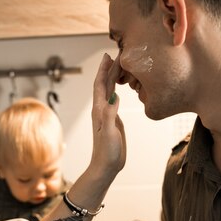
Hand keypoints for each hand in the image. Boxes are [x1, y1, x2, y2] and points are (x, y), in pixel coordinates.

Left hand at [89, 53, 125, 181]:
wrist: (106, 167)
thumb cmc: (107, 152)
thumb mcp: (108, 132)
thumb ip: (110, 115)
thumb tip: (114, 95)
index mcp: (99, 110)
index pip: (100, 85)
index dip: (104, 70)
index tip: (109, 55)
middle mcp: (101, 110)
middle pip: (104, 84)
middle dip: (108, 68)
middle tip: (116, 53)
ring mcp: (107, 114)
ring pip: (109, 90)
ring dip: (112, 76)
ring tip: (118, 64)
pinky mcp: (113, 120)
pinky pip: (114, 99)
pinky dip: (117, 89)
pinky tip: (121, 85)